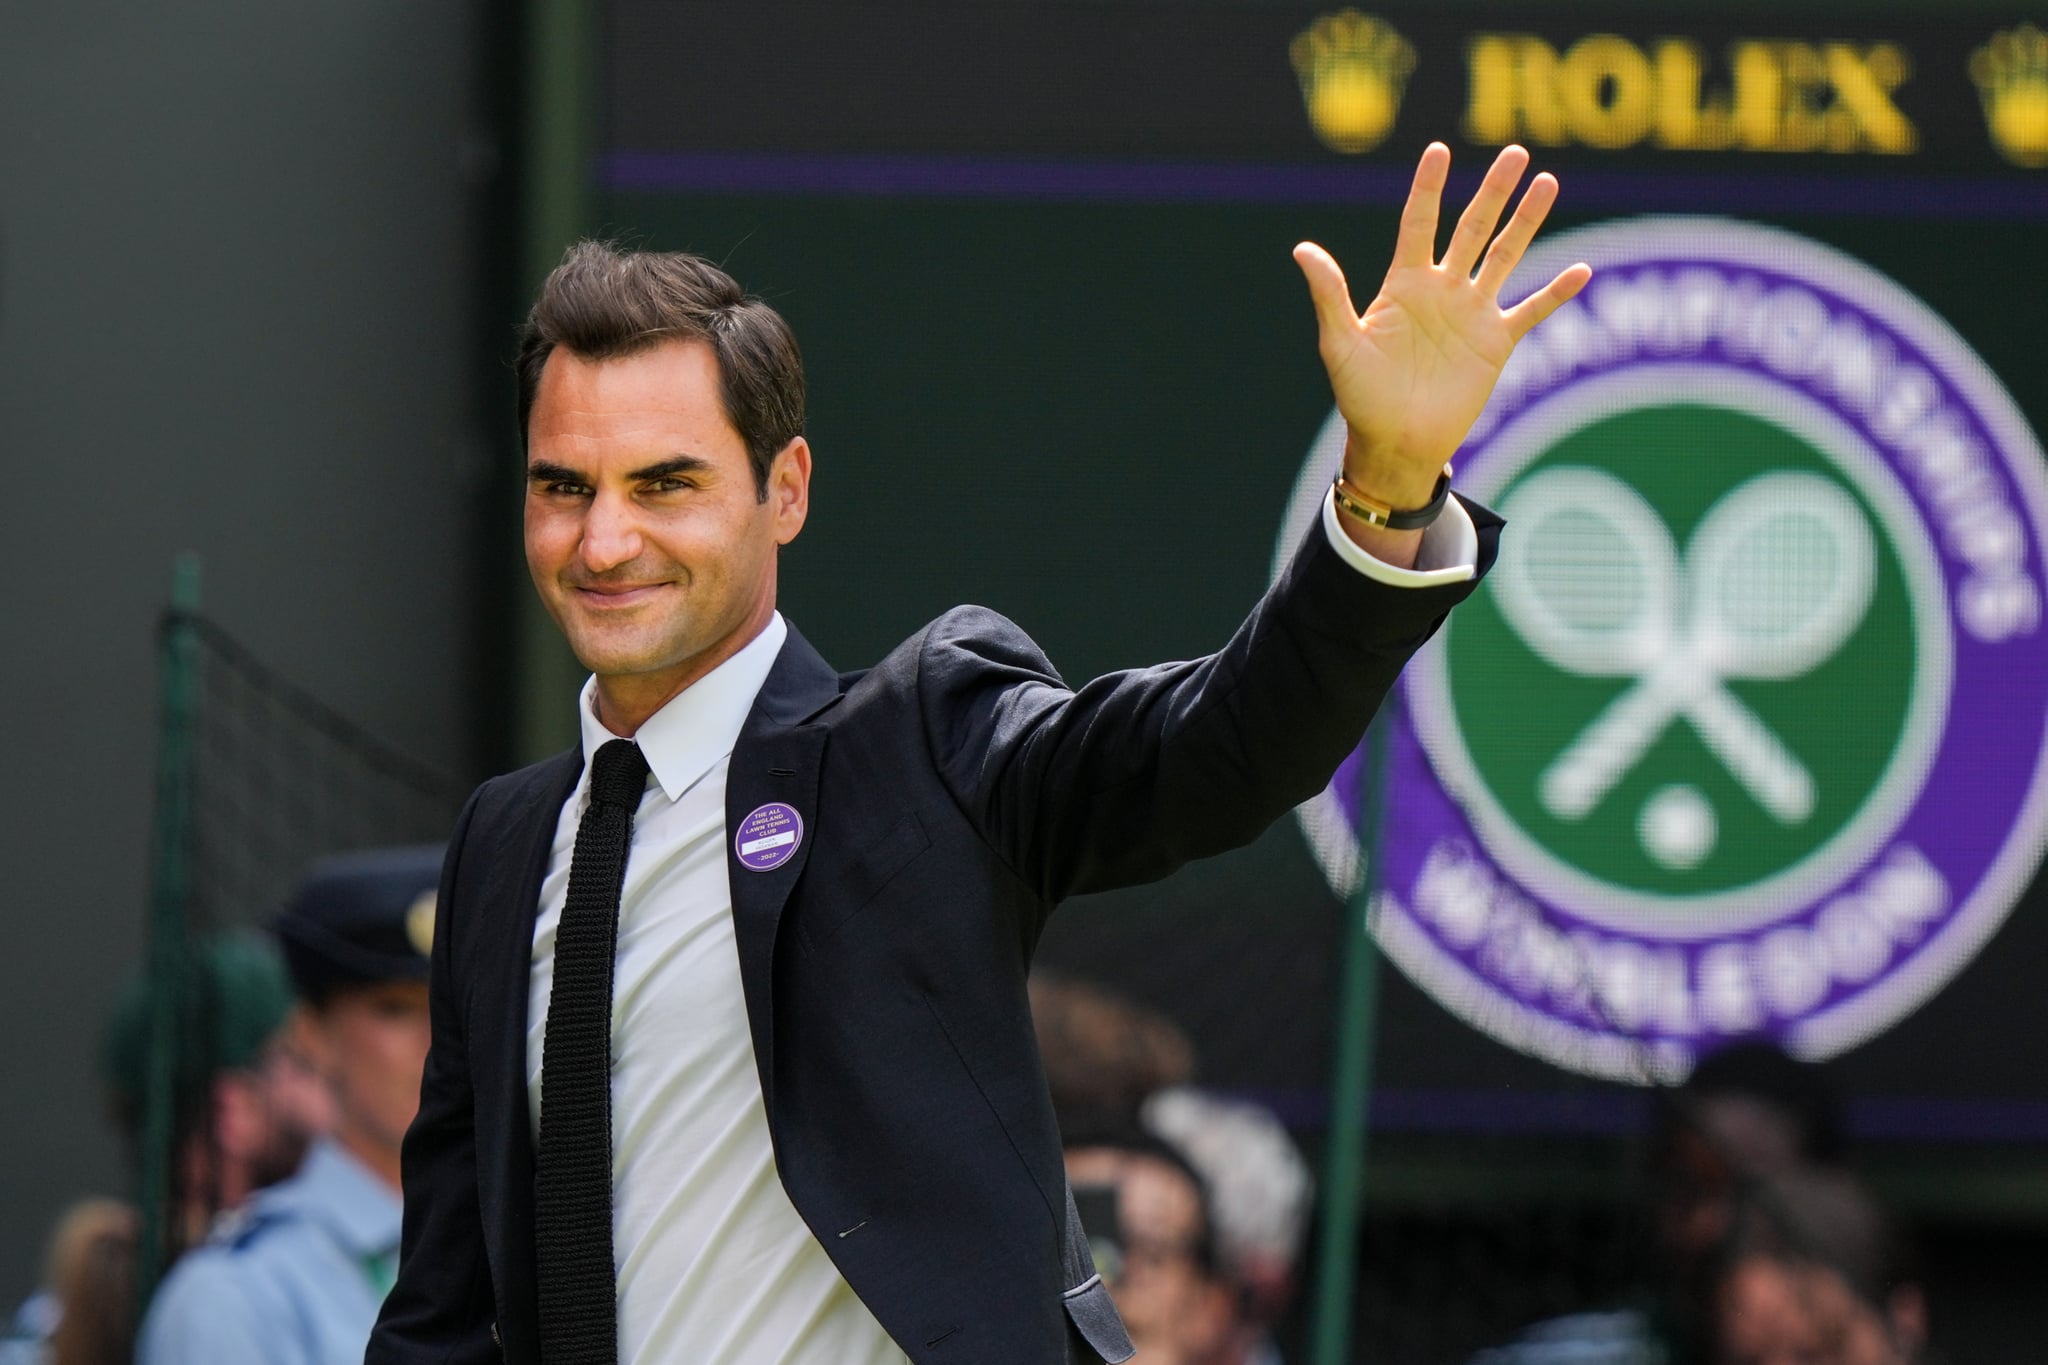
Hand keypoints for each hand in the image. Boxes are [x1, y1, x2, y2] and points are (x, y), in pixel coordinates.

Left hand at [1295, 142, 1590, 508]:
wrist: (1395, 442)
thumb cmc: (1360, 396)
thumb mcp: (1340, 342)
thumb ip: (1329, 294)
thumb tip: (1302, 249)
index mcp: (1404, 284)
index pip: (1419, 223)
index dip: (1429, 188)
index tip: (1439, 151)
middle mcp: (1442, 290)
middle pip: (1472, 228)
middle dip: (1493, 191)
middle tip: (1515, 152)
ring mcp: (1472, 313)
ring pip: (1506, 256)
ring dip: (1527, 221)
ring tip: (1547, 183)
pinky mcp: (1496, 343)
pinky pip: (1531, 310)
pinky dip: (1556, 293)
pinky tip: (1582, 271)